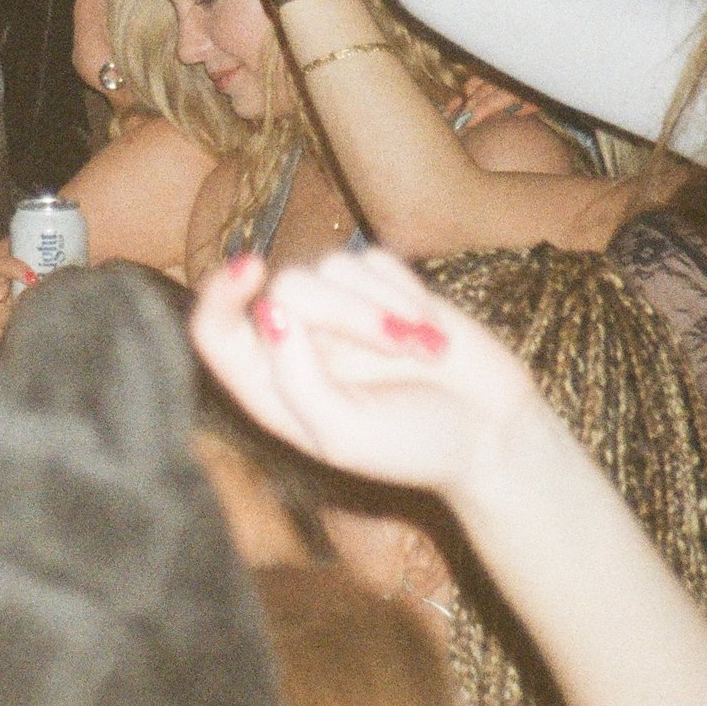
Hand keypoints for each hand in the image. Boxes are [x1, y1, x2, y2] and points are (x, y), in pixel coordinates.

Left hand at [190, 246, 537, 502]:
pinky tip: (432, 330)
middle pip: (288, 286)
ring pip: (331, 265)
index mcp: (270, 388)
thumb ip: (298, 382)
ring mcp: (337, 311)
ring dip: (382, 304)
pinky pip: (374, 259)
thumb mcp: (347, 435)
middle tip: (400, 347)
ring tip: (423, 349)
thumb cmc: (413, 446)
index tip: (253, 269)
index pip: (215, 330)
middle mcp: (295, 342)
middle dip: (347, 311)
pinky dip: (405, 289)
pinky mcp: (379, 287)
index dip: (221, 294)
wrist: (491, 433)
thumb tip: (269, 312)